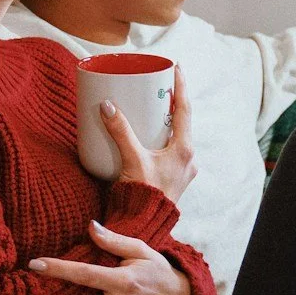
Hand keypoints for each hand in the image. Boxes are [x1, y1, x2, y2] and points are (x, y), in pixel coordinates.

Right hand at [104, 68, 197, 199]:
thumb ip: (120, 131)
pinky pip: (170, 153)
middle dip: (171, 105)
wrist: (144, 226)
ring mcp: (183, 171)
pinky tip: (149, 140)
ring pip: (176, 139)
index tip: (177, 68)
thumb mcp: (131, 159)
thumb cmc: (142, 195)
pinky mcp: (173, 180)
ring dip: (166, 124)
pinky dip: (161, 141)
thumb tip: (107, 105)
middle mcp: (188, 159)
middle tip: (159, 89)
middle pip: (182, 123)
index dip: (181, 87)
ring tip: (153, 111)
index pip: (185, 109)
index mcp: (184, 150)